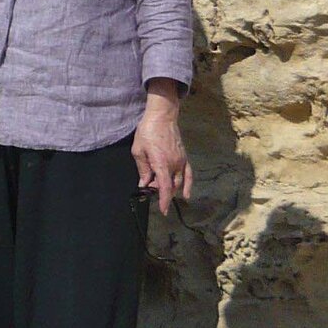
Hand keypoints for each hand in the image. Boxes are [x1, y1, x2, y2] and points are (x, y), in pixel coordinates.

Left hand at [132, 88, 193, 216]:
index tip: (164, 211)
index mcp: (161, 163)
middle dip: (159, 190)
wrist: (162, 116)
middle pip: (170, 186)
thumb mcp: (138, 150)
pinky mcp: (184, 157)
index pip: (164, 187)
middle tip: (148, 185)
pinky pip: (188, 174)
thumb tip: (144, 183)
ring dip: (169, 187)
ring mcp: (181, 161)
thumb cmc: (148, 131)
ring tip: (157, 184)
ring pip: (178, 182)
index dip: (164, 201)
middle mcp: (174, 164)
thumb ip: (142, 169)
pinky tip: (186, 194)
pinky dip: (188, 185)